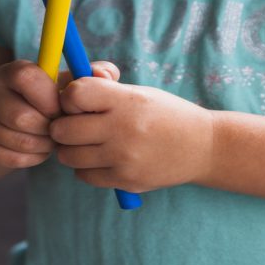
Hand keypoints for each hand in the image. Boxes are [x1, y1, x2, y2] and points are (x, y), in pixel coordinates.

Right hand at [0, 60, 117, 168]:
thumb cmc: (42, 98)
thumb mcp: (61, 83)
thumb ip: (87, 76)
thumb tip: (105, 72)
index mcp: (11, 70)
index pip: (27, 78)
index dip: (50, 98)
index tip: (61, 109)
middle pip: (21, 117)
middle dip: (48, 130)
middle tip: (59, 131)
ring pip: (16, 141)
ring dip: (42, 146)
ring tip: (50, 141)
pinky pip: (8, 158)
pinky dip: (30, 158)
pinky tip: (38, 151)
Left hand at [50, 73, 215, 192]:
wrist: (202, 147)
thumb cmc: (164, 113)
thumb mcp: (138, 92)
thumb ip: (103, 85)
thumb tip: (70, 84)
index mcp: (126, 101)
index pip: (74, 94)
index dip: (69, 97)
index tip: (79, 102)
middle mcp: (123, 130)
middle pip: (63, 130)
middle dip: (64, 125)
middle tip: (75, 125)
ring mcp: (123, 159)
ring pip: (68, 156)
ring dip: (72, 149)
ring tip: (87, 142)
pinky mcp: (125, 181)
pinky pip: (83, 175)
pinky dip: (86, 168)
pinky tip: (101, 158)